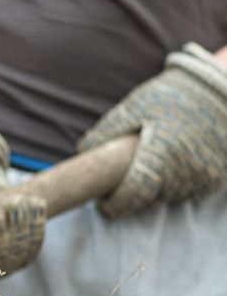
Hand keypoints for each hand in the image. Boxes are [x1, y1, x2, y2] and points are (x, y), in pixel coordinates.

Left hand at [78, 42, 226, 217]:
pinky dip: (175, 185)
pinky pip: (189, 191)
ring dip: (153, 192)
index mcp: (160, 155)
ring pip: (169, 197)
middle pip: (149, 200)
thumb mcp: (135, 106)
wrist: (223, 90)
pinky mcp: (217, 179)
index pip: (133, 195)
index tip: (102, 205)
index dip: (114, 206)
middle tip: (117, 187)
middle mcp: (185, 172)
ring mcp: (204, 178)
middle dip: (131, 198)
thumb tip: (83, 151)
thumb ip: (107, 130)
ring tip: (145, 168)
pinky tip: (170, 165)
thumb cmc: (173, 95)